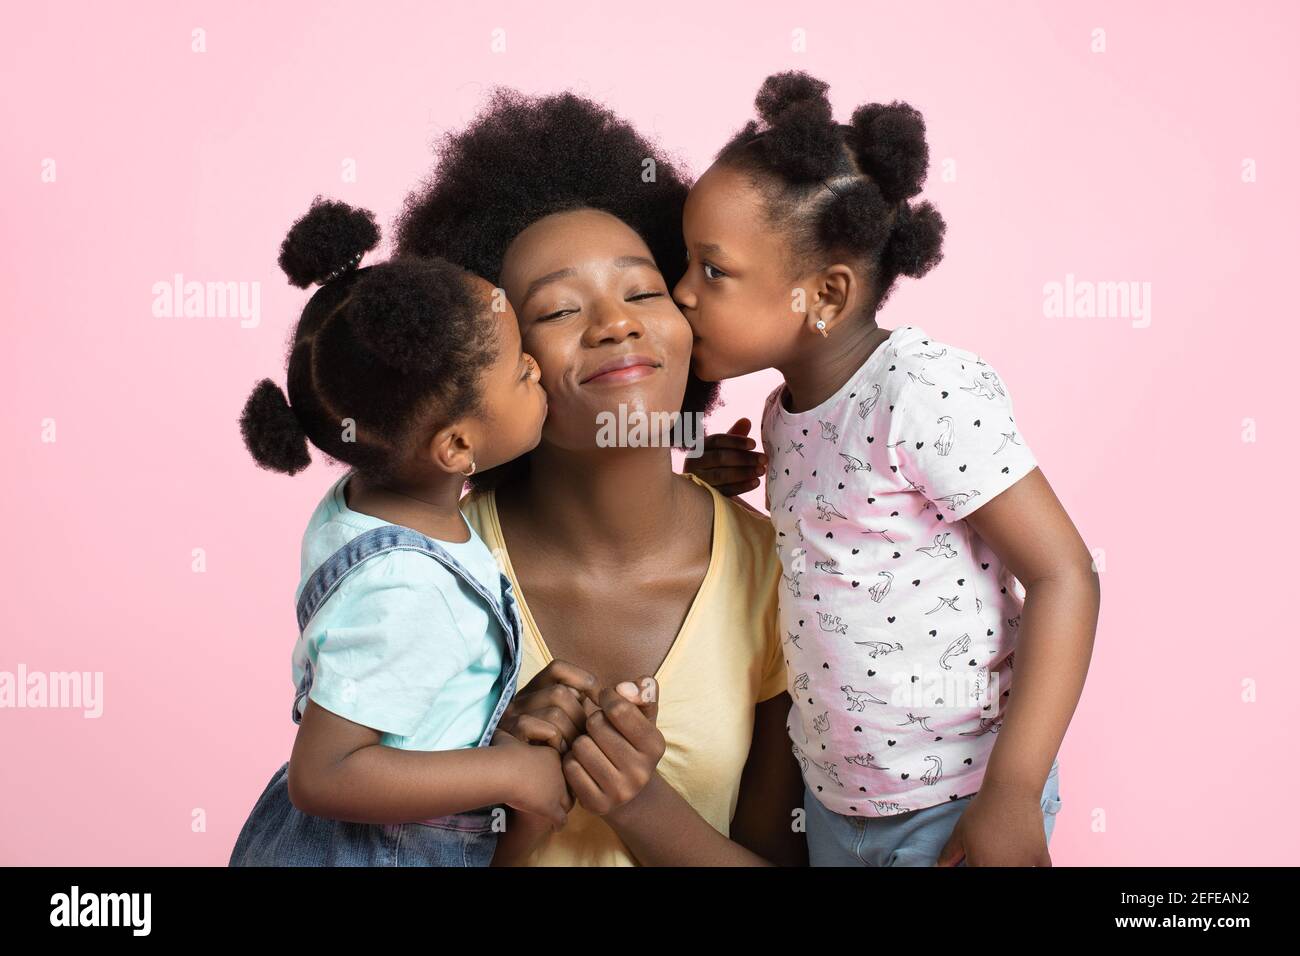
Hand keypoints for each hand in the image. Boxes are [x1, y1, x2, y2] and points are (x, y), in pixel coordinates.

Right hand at [492, 729, 572, 829]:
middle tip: (562, 794)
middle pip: (569, 783)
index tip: (551, 777)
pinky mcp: (550, 808)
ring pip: (568, 801)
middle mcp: (560, 773)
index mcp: (552, 755)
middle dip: (566, 788)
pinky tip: (556, 826)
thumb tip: (501, 729)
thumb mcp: (506, 737)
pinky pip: (560, 819)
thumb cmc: (501, 752)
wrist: (504, 769)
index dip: (559, 772)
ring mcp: (557, 791)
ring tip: (560, 811)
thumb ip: (509, 734)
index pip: (564, 765)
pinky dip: (559, 823)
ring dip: (564, 806)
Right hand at [497, 660, 600, 753]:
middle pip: (561, 693)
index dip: (583, 680)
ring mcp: (511, 716)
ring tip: (570, 750)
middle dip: (579, 718)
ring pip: (555, 714)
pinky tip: (556, 755)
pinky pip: (545, 731)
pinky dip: (557, 744)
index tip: (598, 701)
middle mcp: (519, 699)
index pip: (558, 668)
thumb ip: (578, 704)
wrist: (520, 779)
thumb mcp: (566, 721)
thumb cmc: (551, 750)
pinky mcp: (509, 736)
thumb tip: (606, 693)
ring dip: (570, 735)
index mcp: (533, 690)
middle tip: (582, 738)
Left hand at [563, 677, 664, 819]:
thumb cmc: (632, 743)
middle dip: (593, 721)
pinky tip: (582, 763)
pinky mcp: (598, 804)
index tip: (605, 700)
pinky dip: (571, 761)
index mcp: (655, 745)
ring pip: (580, 745)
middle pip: (596, 725)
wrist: (630, 794)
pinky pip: (570, 767)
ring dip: (580, 741)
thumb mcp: (645, 716)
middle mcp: (641, 771)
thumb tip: (624, 687)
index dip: (607, 697)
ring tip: (591, 745)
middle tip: (598, 729)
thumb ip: (643, 691)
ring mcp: (620, 791)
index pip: (619, 708)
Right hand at [684, 418, 766, 496]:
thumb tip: (746, 420)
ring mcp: (698, 479)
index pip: (717, 440)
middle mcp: (694, 462)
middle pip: (720, 458)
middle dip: (744, 458)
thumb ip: (734, 435)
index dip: (736, 441)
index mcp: (699, 447)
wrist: (701, 488)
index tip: (754, 444)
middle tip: (764, 459)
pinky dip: (742, 487)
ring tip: (762, 470)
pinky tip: (756, 482)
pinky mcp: (705, 494)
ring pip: (722, 475)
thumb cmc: (715, 463)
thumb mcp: (722, 448)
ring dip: (745, 472)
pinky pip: (724, 490)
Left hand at [935, 785, 1051, 866]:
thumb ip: (949, 855)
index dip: (974, 865)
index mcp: (982, 866)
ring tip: (1008, 851)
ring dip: (1014, 864)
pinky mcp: (1041, 856)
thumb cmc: (982, 811)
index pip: (976, 874)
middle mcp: (1005, 869)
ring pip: (1020, 872)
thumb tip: (938, 868)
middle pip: (999, 872)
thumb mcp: (960, 833)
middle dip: (993, 863)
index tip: (976, 859)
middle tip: (993, 852)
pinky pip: (1042, 870)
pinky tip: (1027, 857)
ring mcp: (1025, 865)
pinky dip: (1035, 865)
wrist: (1010, 791)